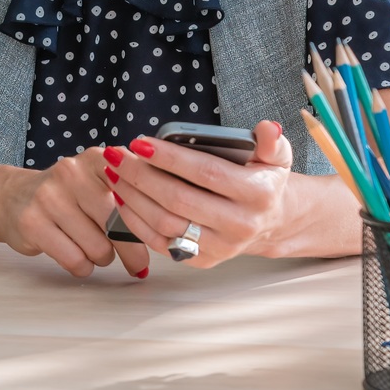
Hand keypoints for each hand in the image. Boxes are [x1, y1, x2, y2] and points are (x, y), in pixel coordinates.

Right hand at [0, 147, 150, 279]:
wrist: (12, 197)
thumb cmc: (68, 197)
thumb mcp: (97, 182)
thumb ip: (130, 195)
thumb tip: (170, 230)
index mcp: (97, 159)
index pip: (137, 195)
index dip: (153, 224)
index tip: (163, 242)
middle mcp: (72, 172)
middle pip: (119, 224)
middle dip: (133, 252)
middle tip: (138, 265)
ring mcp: (49, 197)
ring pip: (99, 248)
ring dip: (103, 259)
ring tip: (95, 250)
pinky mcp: (32, 223)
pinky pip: (75, 260)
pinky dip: (83, 267)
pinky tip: (77, 257)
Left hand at [105, 120, 294, 266]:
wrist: (269, 221)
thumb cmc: (262, 181)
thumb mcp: (276, 157)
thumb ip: (271, 141)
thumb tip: (266, 128)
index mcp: (258, 195)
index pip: (206, 173)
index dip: (170, 158)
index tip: (140, 142)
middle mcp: (240, 225)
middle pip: (178, 200)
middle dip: (141, 175)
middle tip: (117, 155)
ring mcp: (220, 247)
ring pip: (165, 223)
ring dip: (133, 197)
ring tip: (114, 173)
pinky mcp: (202, 260)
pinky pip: (160, 243)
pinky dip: (136, 221)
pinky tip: (122, 198)